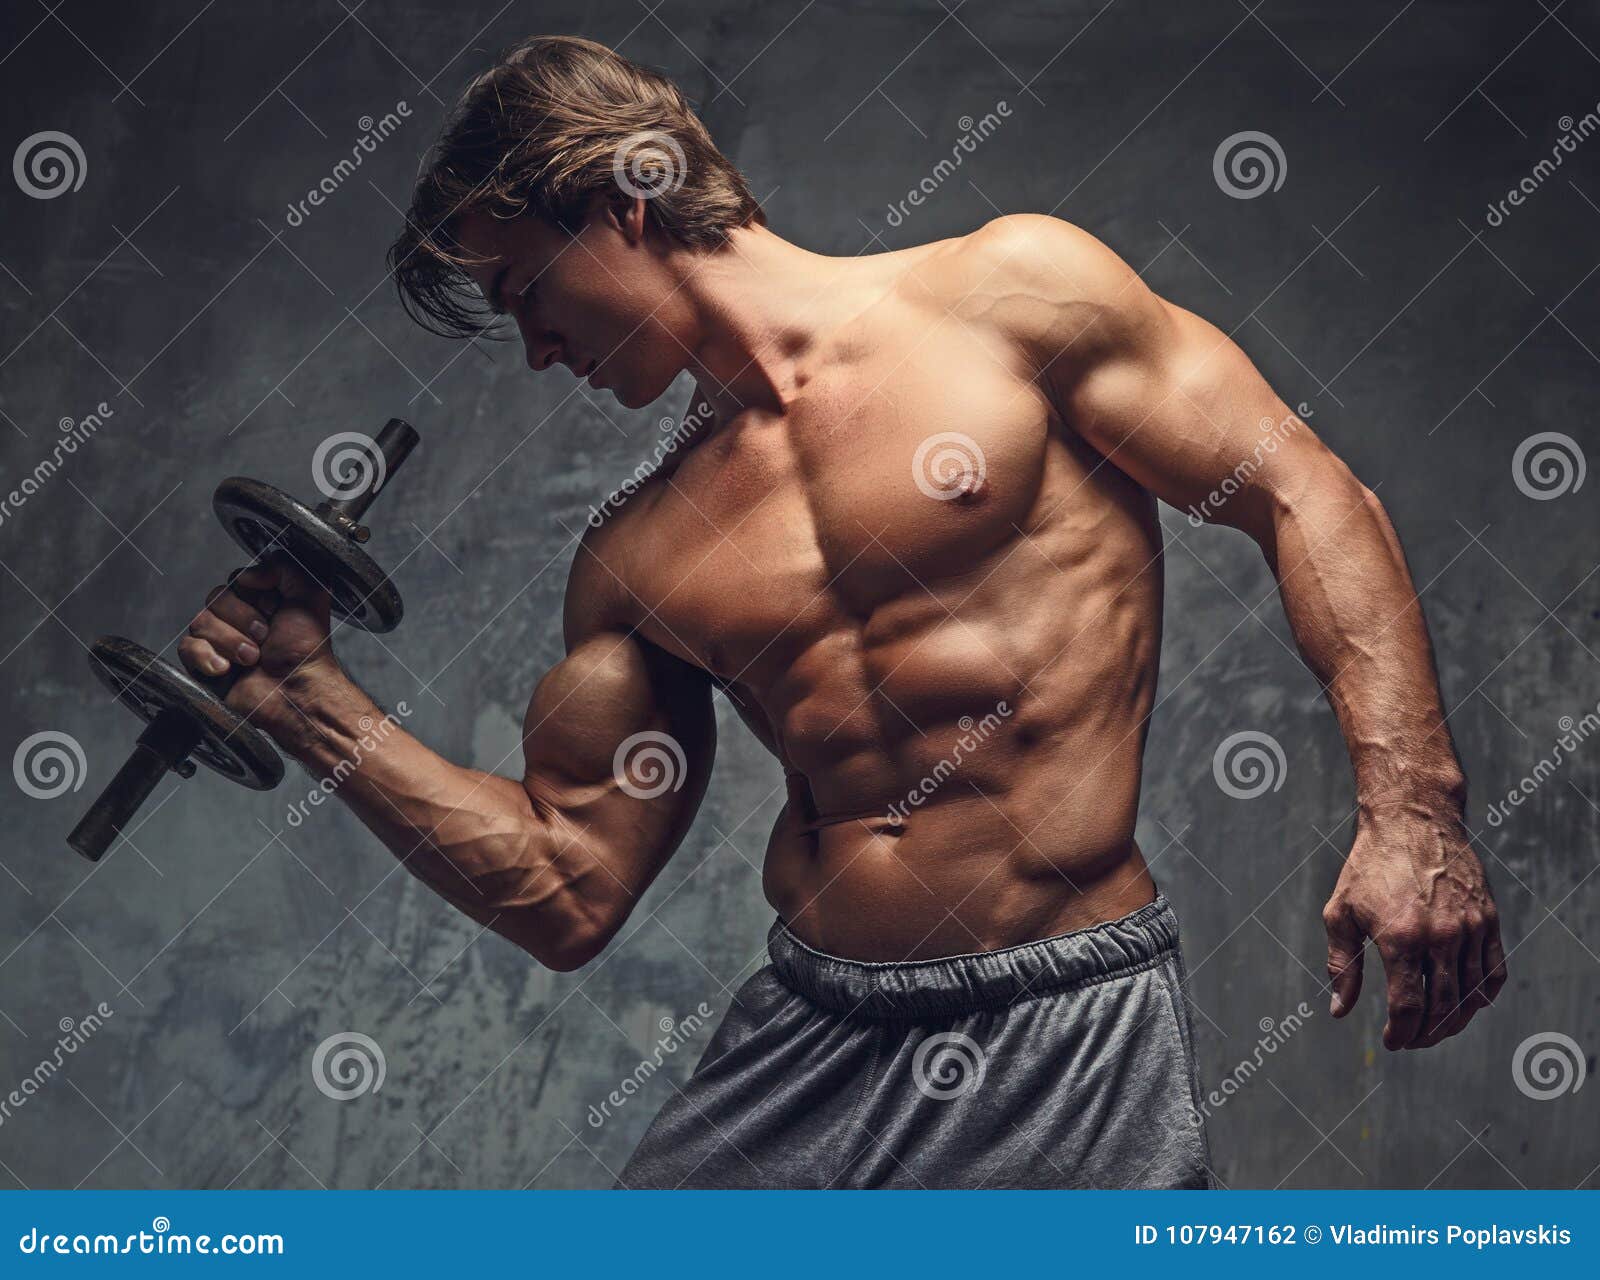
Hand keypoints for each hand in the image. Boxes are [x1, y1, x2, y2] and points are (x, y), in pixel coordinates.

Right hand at [175, 555, 338, 742]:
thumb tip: (246, 574)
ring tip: (253, 659)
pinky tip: (227, 670)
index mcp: (261, 601)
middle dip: (243, 620)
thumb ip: (285, 567)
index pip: (237, 580)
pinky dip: (208, 658)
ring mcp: (219, 642)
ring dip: (231, 642)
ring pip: (200, 621)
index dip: (255, 596)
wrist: (296, 692)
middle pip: (215, 598)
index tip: (276, 613)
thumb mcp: (310, 596)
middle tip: (265, 638)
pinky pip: (187, 647)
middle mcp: (238, 619)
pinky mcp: (204, 665)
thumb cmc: (306, 650)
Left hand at [1321, 801, 1506, 1049]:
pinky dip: (1482, 995)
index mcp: (1400, 938)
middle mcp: (1441, 936)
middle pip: (1442, 1007)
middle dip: (1426, 1034)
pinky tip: (1467, 1004)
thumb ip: (1341, 965)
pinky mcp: (1488, 919)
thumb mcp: (1341, 912)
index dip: (1401, 1033)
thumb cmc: (1368, 867)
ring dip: (1454, 1021)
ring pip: (1471, 995)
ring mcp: (1470, 928)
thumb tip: (1339, 1011)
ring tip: (1435, 1029)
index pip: (1408, 1007)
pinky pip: (1493, 971)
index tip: (1392, 1042)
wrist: (1412, 820)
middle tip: (1411, 1040)